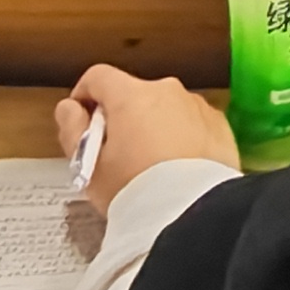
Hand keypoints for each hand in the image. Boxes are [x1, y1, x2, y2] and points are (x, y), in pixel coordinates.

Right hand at [60, 63, 238, 206]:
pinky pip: (191, 124)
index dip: (84, 96)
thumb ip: (73, 130)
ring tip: (148, 167)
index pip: (98, 77)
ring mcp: (197, 106)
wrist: (194, 212)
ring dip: (153, 127)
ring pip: (164, 109)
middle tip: (114, 156)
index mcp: (131, 96)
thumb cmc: (136, 190)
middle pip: (133, 94)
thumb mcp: (89, 167)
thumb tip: (70, 108)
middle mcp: (167, 91)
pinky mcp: (219, 126)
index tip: (82, 122)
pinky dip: (181, 138)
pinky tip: (176, 168)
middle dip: (120, 117)